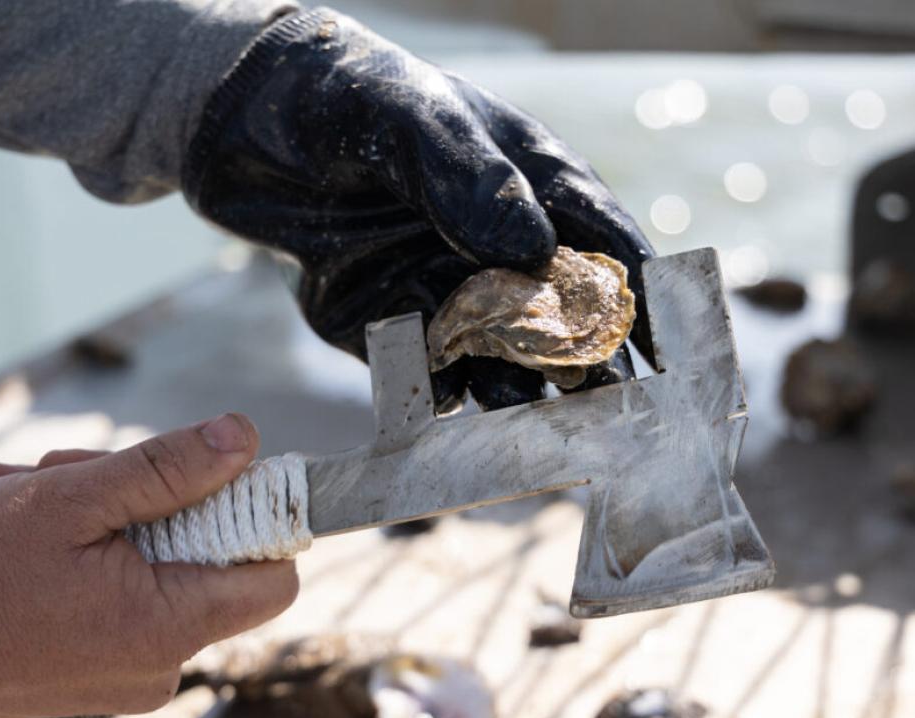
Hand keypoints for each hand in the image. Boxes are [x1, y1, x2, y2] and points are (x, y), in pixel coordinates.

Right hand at [0, 414, 297, 717]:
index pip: (275, 578)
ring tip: (32, 501)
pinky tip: (28, 536)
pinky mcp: (96, 669)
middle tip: (79, 473)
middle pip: (207, 556)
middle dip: (153, 501)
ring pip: (156, 563)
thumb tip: (244, 440)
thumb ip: (167, 468)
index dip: (259, 521)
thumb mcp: (72, 498)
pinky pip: (122, 594)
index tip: (220, 478)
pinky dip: (87, 554)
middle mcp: (159, 664)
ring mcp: (127, 672)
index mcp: (168, 626)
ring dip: (106, 517)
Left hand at [182, 8, 653, 410]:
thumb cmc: (345, 95)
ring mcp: (454, 297)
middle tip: (607, 417)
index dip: (647, 310)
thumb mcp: (410, 118)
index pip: (611, 255)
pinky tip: (444, 409)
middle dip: (591, 372)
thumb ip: (470, 177)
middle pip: (569, 327)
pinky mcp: (397, 330)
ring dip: (522, 399)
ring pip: (506, 365)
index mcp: (536, 191)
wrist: (243, 126)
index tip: (671, 366)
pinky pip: (431, 379)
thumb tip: (533, 253)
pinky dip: (443, 399)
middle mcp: (506, 254)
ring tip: (529, 425)